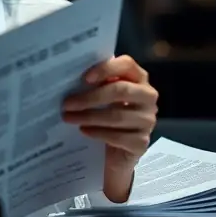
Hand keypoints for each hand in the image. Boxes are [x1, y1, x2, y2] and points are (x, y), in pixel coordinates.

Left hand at [62, 56, 157, 202]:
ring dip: (89, 116)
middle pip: (121, 90)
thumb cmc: (107, 115)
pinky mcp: (142, 142)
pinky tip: (83, 130)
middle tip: (67, 103)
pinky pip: (118, 136)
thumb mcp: (102, 96)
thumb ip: (96, 83)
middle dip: (91, 97)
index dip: (106, 69)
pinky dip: (98, 133)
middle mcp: (148, 97)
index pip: (127, 64)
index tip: (84, 78)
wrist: (116, 151)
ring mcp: (148, 121)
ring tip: (68, 117)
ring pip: (117, 115)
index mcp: (139, 78)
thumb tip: (70, 76)